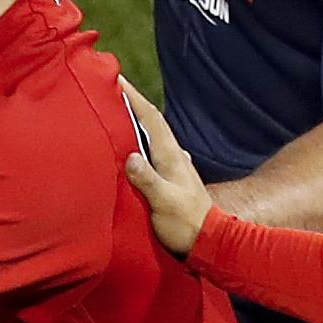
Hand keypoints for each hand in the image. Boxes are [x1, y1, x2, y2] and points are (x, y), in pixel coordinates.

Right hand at [116, 78, 216, 255]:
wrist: (210, 242)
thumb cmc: (185, 224)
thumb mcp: (164, 203)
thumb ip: (147, 180)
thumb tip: (131, 157)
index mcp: (171, 157)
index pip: (151, 120)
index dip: (134, 98)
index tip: (116, 80)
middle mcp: (175, 157)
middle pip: (153, 123)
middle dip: (134, 104)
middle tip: (113, 90)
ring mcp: (176, 167)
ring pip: (154, 137)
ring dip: (138, 122)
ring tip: (120, 114)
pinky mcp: (174, 179)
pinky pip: (155, 152)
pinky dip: (143, 142)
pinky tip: (139, 147)